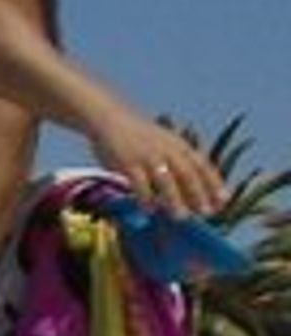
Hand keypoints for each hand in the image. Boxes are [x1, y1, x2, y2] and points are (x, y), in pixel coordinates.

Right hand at [99, 116, 230, 220]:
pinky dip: (146, 197)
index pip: (202, 166)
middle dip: (198, 193)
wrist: (111, 119)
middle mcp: (167, 150)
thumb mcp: (165, 144)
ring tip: (181, 216)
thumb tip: (191, 192)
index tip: (224, 201)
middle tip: (206, 213)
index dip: (214, 183)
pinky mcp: (128, 162)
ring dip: (174, 199)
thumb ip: (178, 163)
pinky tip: (149, 209)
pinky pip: (139, 183)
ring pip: (165, 180)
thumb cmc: (140, 137)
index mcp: (180, 146)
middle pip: (187, 174)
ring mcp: (148, 156)